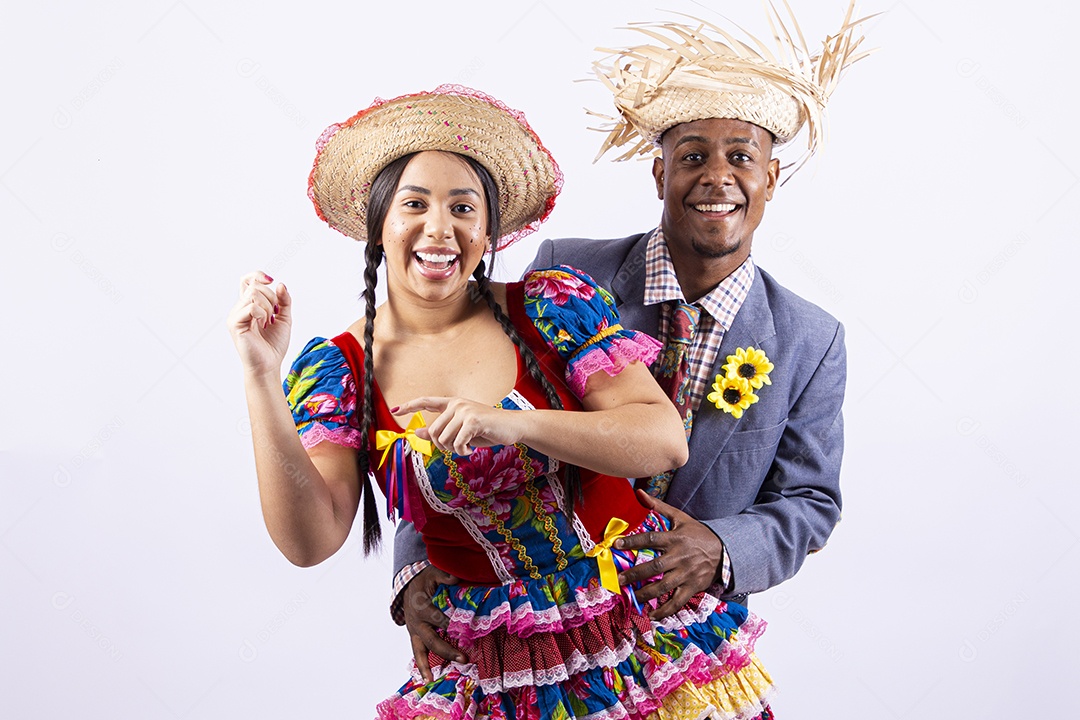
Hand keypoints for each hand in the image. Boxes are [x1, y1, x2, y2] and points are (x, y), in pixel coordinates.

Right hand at [226, 271, 291, 377]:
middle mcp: (239, 308)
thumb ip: (284, 301)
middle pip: (254, 286)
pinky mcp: (234, 323)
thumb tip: (280, 284)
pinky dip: (262, 313)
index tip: (271, 280)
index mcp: (249, 305)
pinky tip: (262, 325)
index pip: (247, 281)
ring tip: (267, 322)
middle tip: (273, 315)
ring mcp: (235, 315)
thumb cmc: (274, 344)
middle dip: (271, 297)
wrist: (269, 365)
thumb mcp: (284, 318)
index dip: (258, 275)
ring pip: (253, 294)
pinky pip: (251, 307)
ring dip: (267, 306)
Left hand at [393, 397, 526, 455]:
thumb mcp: (461, 431)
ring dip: (453, 450)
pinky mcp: (473, 420)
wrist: (512, 426)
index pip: (426, 401)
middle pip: (434, 432)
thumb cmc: (487, 430)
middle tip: (457, 449)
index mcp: (452, 404)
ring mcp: (465, 411)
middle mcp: (457, 404)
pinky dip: (463, 452)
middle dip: (443, 447)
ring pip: (444, 439)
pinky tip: (471, 449)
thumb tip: (417, 432)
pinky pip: (457, 443)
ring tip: (466, 447)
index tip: (395, 410)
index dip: (410, 405)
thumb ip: (440, 431)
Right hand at [402, 565, 464, 681]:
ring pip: (419, 651)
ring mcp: (414, 631)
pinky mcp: (415, 636)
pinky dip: (422, 665)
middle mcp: (416, 622)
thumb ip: (444, 575)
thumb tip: (456, 579)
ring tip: (430, 679)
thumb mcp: (432, 573)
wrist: (407, 587)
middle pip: (432, 640)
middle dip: (447, 651)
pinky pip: (417, 652)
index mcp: (422, 607)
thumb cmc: (423, 580)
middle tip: (464, 659)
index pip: (439, 619)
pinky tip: (427, 678)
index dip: (454, 626)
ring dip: (426, 665)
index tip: (469, 633)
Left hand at [614, 490, 724, 618]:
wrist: (724, 550)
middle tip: (620, 580)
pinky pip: (677, 601)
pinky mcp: (692, 587)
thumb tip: (639, 493)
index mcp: (675, 538)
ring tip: (632, 596)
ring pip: (664, 586)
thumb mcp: (680, 517)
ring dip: (646, 593)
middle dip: (635, 574)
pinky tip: (652, 614)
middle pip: (654, 567)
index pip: (650, 539)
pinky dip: (664, 610)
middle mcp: (679, 557)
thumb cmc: (698, 533)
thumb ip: (658, 506)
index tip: (616, 545)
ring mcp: (686, 573)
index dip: (632, 542)